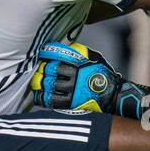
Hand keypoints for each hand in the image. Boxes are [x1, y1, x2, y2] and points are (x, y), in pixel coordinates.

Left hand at [31, 42, 149, 118]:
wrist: (113, 95)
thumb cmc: (103, 75)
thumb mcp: (95, 58)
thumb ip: (80, 51)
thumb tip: (64, 46)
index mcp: (80, 63)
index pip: (58, 55)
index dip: (47, 53)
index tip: (42, 53)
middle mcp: (76, 76)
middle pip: (50, 70)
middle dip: (41, 69)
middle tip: (39, 70)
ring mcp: (73, 91)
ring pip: (49, 85)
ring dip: (39, 83)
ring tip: (36, 82)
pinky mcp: (71, 103)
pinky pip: (51, 101)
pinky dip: (41, 98)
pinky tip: (38, 95)